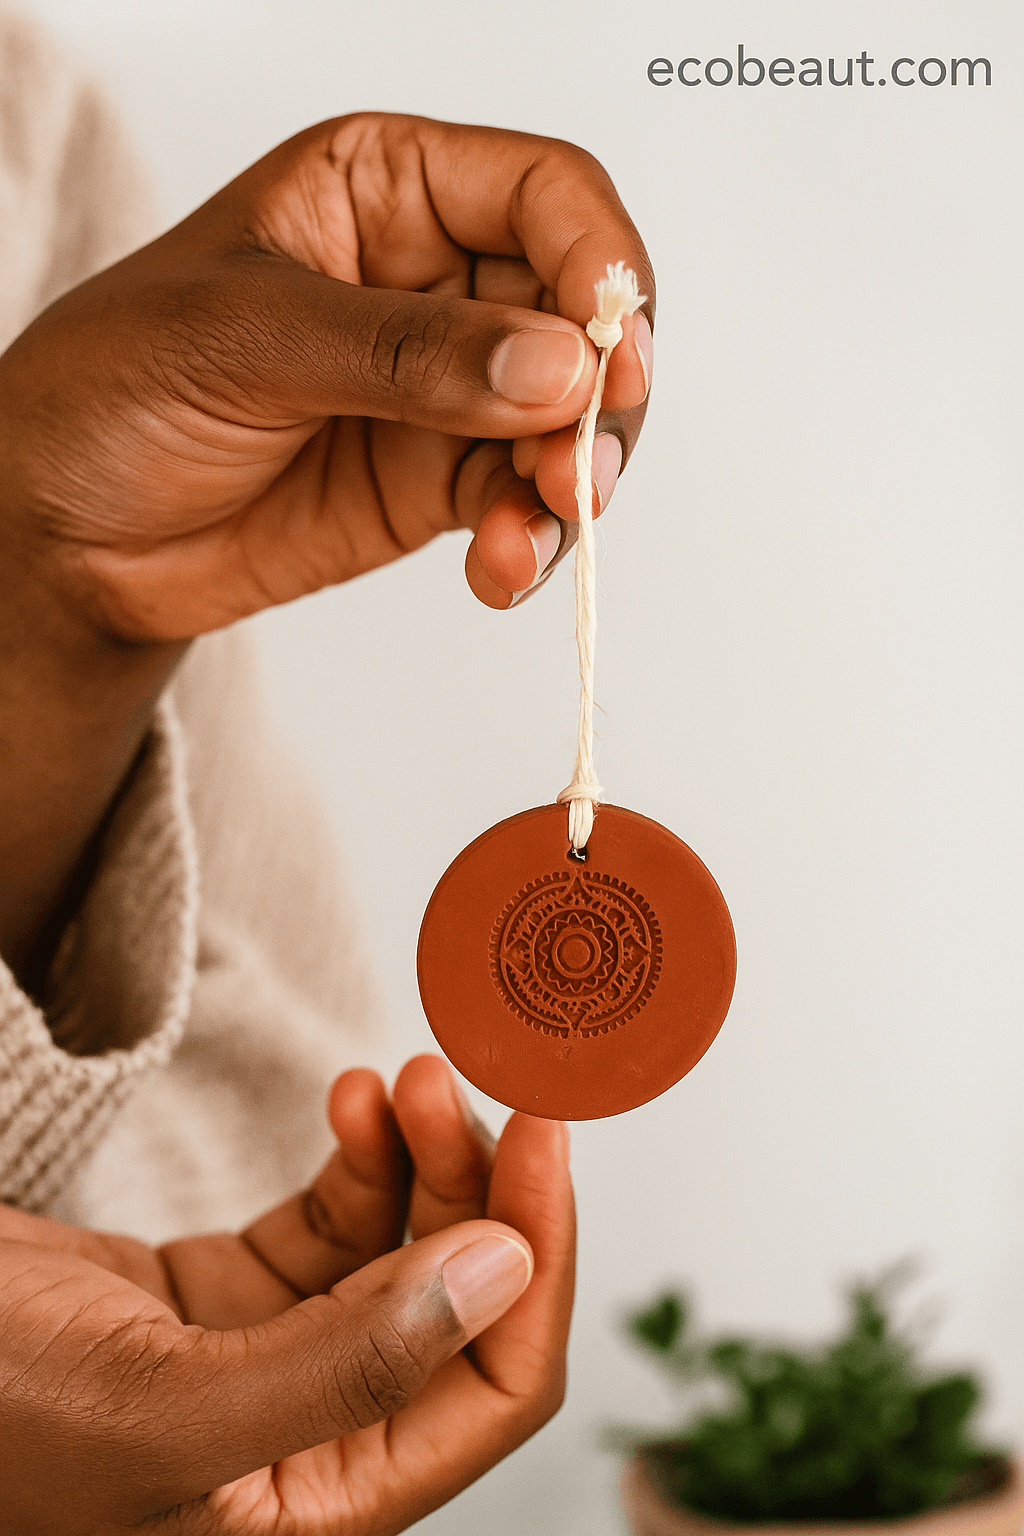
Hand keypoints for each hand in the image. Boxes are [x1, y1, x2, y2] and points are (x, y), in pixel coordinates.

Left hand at [0, 113, 653, 639]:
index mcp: (384, 192)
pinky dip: (527, 541)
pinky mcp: (435, 482)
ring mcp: (442, 390)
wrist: (68, 535)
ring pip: (565, 421)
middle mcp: (432, 283)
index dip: (598, 262)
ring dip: (570, 482)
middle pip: (579, 314)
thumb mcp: (246, 340)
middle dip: (600, 395)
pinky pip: (516, 504)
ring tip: (535, 529)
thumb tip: (558, 367)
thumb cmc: (116, 387)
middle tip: (583, 467)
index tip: (611, 350)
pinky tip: (499, 569)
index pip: (542, 195)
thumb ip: (407, 354)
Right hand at [0, 1056, 574, 1534]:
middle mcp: (309, 1443)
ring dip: (420, 1156)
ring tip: (404, 1080)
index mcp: (312, 1513)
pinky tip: (356, 1103)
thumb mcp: (165, 1414)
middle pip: (455, 1304)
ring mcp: (271, 1361)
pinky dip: (359, 1155)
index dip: (537, 1264)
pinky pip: (335, 1219)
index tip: (546, 1143)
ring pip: (402, 1250)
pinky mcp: (228, 1297)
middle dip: (475, 1188)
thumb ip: (351, 1365)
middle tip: (452, 1082)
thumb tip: (505, 1274)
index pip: (489, 1393)